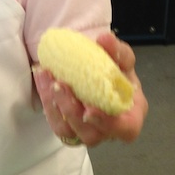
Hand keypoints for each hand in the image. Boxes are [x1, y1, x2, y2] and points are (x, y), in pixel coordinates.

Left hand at [33, 30, 147, 147]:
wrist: (96, 72)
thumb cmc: (116, 70)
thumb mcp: (122, 58)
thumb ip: (117, 50)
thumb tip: (104, 39)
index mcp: (131, 115)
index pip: (126, 129)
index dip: (108, 123)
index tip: (89, 109)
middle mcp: (109, 129)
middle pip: (92, 135)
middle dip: (72, 112)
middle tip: (59, 86)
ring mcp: (87, 132)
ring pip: (69, 132)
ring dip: (56, 105)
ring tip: (48, 78)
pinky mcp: (69, 129)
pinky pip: (56, 123)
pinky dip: (47, 101)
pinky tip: (43, 78)